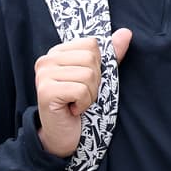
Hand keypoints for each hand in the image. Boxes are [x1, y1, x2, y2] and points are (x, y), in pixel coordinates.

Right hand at [34, 28, 131, 157]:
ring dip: (90, 95)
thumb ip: (110, 56)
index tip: (85, 83)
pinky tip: (72, 110)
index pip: (91, 44)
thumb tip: (126, 33)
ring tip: (77, 104)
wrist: (64, 137)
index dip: (97, 66)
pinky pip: (81, 90)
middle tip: (81, 96)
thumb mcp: (98, 79)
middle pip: (91, 59)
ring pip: (88, 75)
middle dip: (95, 82)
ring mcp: (43, 75)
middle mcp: (46, 60)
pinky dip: (83, 104)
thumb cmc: (80, 107)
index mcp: (58, 53)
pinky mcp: (46, 91)